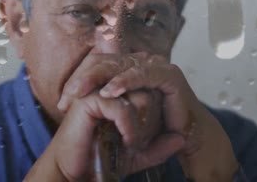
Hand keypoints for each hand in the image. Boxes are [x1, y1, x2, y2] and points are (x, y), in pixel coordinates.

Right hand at [25, 90, 184, 180]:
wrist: (76, 171)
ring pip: (139, 96)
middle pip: (148, 90)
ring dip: (142, 124)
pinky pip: (123, 108)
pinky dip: (131, 128)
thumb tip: (181, 139)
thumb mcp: (138, 155)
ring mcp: (99, 89)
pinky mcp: (89, 100)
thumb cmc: (103, 158)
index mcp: (120, 91)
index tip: (146, 136)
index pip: (151, 89)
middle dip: (150, 120)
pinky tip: (128, 142)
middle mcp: (110, 85)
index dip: (156, 113)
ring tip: (134, 143)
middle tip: (139, 142)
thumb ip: (159, 147)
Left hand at [58, 52, 238, 181]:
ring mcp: (156, 65)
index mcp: (128, 66)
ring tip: (80, 92)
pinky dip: (125, 81)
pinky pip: (143, 75)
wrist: (183, 138)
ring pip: (120, 66)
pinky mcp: (169, 74)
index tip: (63, 102)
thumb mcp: (119, 112)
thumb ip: (100, 99)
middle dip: (83, 79)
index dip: (79, 79)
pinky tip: (109, 91)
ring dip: (98, 78)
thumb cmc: (151, 124)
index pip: (97, 64)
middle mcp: (141, 61)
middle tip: (68, 96)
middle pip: (105, 62)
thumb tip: (68, 96)